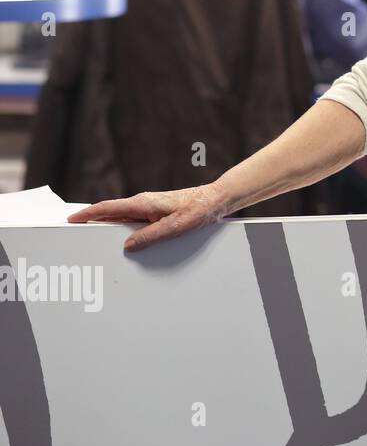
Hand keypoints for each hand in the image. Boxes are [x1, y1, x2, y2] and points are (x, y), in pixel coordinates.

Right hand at [66, 184, 230, 251]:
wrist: (216, 200)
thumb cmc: (198, 210)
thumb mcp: (174, 227)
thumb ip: (150, 236)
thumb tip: (127, 246)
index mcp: (143, 203)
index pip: (107, 208)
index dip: (87, 214)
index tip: (70, 220)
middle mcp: (143, 203)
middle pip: (110, 214)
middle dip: (92, 223)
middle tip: (75, 235)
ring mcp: (149, 207)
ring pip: (121, 218)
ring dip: (107, 227)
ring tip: (94, 241)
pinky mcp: (156, 212)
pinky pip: (133, 221)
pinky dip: (122, 229)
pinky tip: (122, 240)